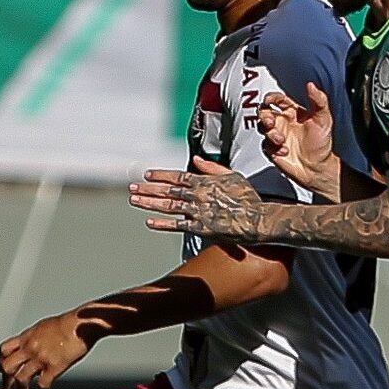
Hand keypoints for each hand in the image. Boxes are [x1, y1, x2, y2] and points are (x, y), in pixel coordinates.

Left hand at [0, 312, 92, 388]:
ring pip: (21, 379)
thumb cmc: (68, 323)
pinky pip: (43, 384)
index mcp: (27, 337)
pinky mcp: (54, 366)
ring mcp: (40, 358)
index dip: (1, 362)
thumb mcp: (45, 326)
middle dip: (6, 381)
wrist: (80, 323)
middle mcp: (30, 348)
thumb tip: (35, 343)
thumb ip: (36, 337)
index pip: (4, 350)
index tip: (2, 371)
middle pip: (7, 367)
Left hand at [128, 157, 265, 241]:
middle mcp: (197, 195)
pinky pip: (177, 225)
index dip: (161, 175)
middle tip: (132, 188)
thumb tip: (197, 160)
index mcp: (204, 181)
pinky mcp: (200, 228)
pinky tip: (149, 221)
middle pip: (167, 190)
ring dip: (149, 203)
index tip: (147, 175)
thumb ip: (212, 168)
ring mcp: (197, 212)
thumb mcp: (232, 176)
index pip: (177, 176)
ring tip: (134, 200)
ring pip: (168, 205)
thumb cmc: (248, 198)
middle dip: (148, 189)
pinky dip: (162, 224)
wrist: (257, 218)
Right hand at [260, 82, 342, 198]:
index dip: (272, 97)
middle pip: (264, 113)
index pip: (277, 100)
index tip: (270, 99)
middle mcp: (283, 123)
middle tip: (270, 122)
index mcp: (293, 112)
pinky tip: (284, 150)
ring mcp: (276, 136)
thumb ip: (319, 100)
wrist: (317, 167)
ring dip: (270, 133)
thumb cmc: (321, 143)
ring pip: (262, 128)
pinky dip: (273, 147)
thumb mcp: (324, 118)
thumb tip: (311, 86)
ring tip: (281, 140)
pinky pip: (265, 145)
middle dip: (264, 116)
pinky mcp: (272, 150)